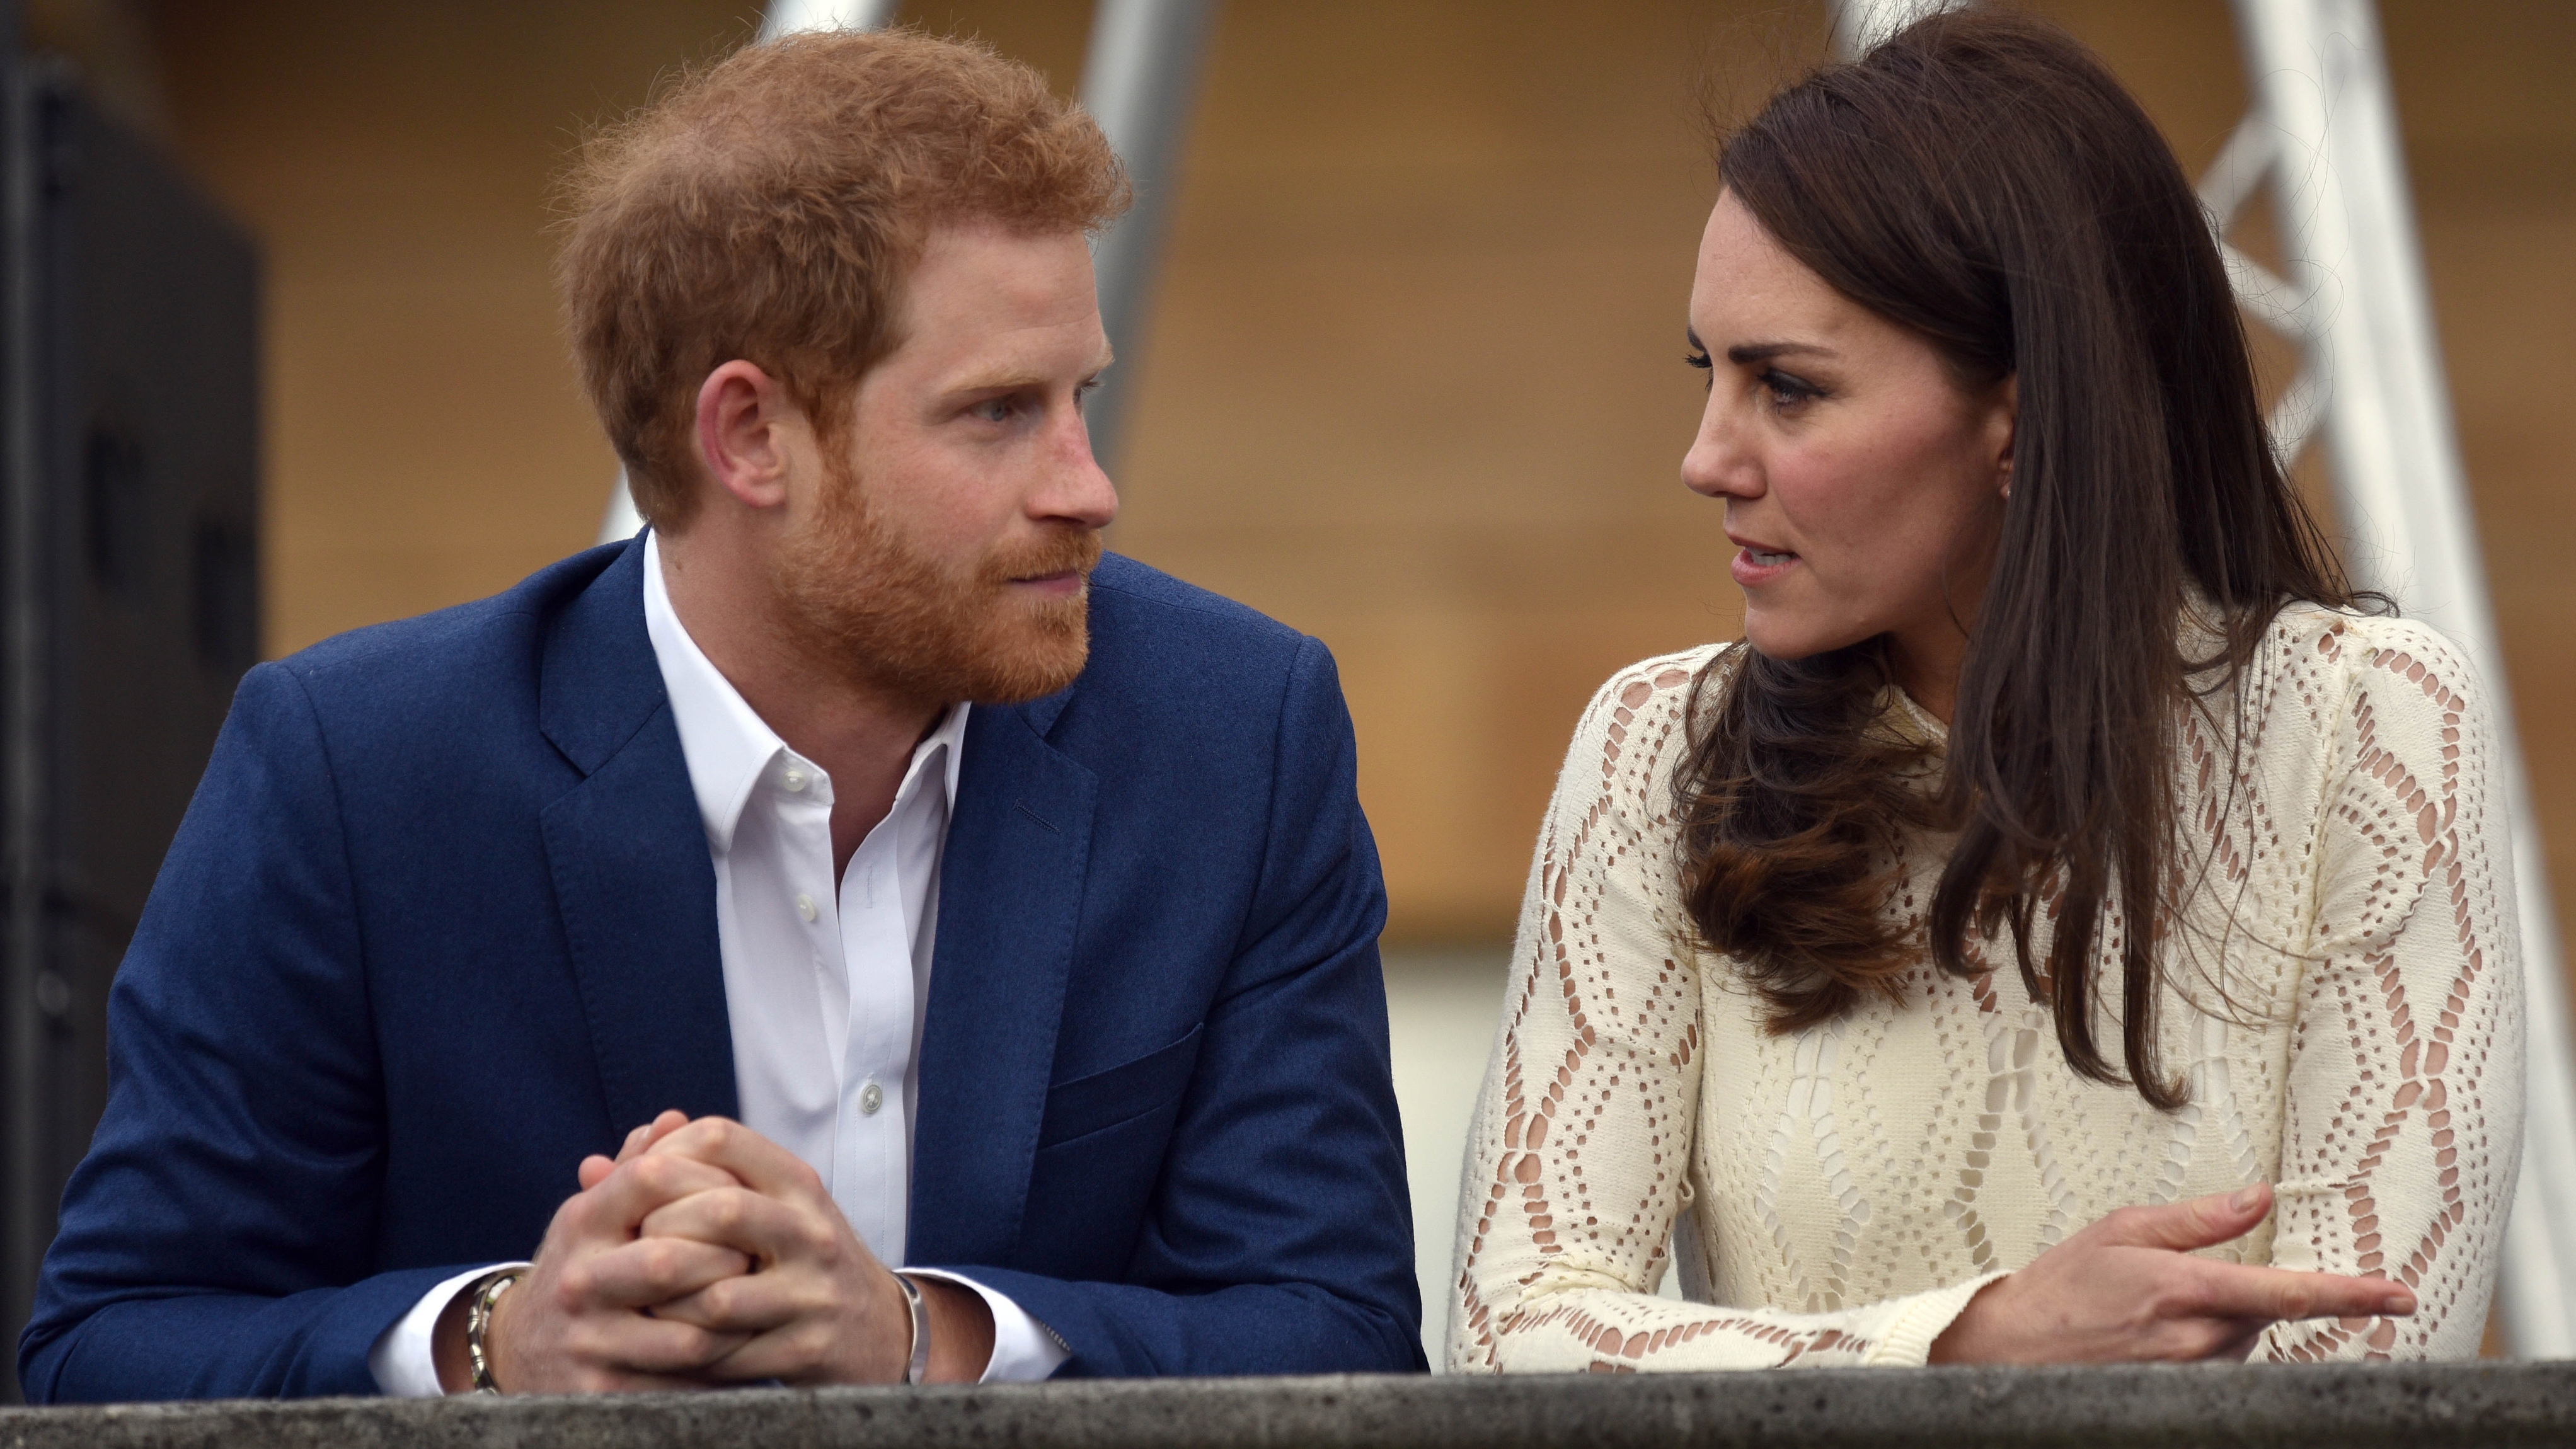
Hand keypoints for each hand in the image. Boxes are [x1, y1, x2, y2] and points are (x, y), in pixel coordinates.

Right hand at [437, 1112, 756, 1392]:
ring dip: (734, 1316)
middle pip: (670, 1260)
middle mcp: (579, 1280)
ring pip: (687, 1331)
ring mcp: (588, 1341)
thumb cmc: (584, 1266)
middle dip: (728, 1256)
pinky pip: (684, 1380)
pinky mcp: (603, 1391)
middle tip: (758, 1255)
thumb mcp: (597, 1213)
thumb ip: (637, 1167)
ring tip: (757, 1301)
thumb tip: (675, 1119)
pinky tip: (740, 1345)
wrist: (521, 1350)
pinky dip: (721, 1363)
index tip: (743, 1194)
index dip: (709, 1179)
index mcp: (583, 1222)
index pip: (652, 1178)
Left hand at [634, 1116, 995, 1383]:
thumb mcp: (767, 1208)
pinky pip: (727, 1353)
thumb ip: (690, 1181)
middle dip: (660, 1233)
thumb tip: (592, 1166)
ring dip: (667, 1305)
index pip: (721, 1138)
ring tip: (649, 1305)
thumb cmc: (801, 1260)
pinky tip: (674, 1343)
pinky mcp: (807, 1348)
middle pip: (718, 1210)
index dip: (664, 1155)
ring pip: (716, 1295)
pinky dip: (688, 1351)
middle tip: (636, 1253)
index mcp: (799, 1184)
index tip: (638, 1186)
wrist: (879, 1329)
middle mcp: (812, 1230)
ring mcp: (814, 1292)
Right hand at [1929, 1182, 2415, 1363]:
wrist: (2009, 1351)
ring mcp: (2189, 1377)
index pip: (2287, 1292)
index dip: (2350, 1293)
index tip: (2395, 1294)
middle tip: (2180, 1285)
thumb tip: (2257, 1197)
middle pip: (2265, 1318)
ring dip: (2221, 1324)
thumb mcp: (2123, 1231)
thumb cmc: (2059, 1290)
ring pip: (2244, 1346)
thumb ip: (2198, 1218)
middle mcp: (2195, 1340)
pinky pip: (2220, 1372)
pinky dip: (2205, 1350)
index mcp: (2185, 1289)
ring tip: (2153, 1315)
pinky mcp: (2180, 1399)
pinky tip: (2157, 1341)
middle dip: (2243, 1296)